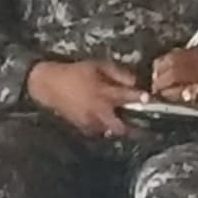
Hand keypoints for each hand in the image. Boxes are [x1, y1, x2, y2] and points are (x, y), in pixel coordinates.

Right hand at [26, 59, 143, 137]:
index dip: (139, 98)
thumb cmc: (76, 72)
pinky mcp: (81, 126)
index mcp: (103, 92)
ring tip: (129, 126)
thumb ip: (118, 73)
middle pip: (120, 126)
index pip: (126, 97)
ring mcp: (89, 121)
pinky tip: (108, 124)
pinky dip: (105, 129)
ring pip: (110, 132)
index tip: (148, 99)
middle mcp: (98, 110)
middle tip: (143, 126)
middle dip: (133, 128)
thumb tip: (135, 81)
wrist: (49, 84)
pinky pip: (98, 132)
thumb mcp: (98, 66)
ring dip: (120, 129)